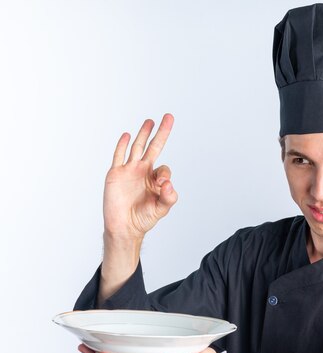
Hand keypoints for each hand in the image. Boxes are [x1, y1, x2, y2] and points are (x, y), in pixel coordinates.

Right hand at [104, 113, 177, 240]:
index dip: (165, 174)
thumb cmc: (143, 219)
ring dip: (143, 134)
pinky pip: (119, 156)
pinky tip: (127, 135)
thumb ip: (168, 197)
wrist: (124, 227)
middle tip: (168, 117)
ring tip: (150, 121)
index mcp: (155, 180)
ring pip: (137, 147)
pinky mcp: (116, 174)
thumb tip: (168, 183)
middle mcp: (143, 172)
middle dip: (161, 133)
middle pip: (153, 147)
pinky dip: (122, 145)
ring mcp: (129, 171)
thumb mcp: (161, 209)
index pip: (164, 168)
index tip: (162, 184)